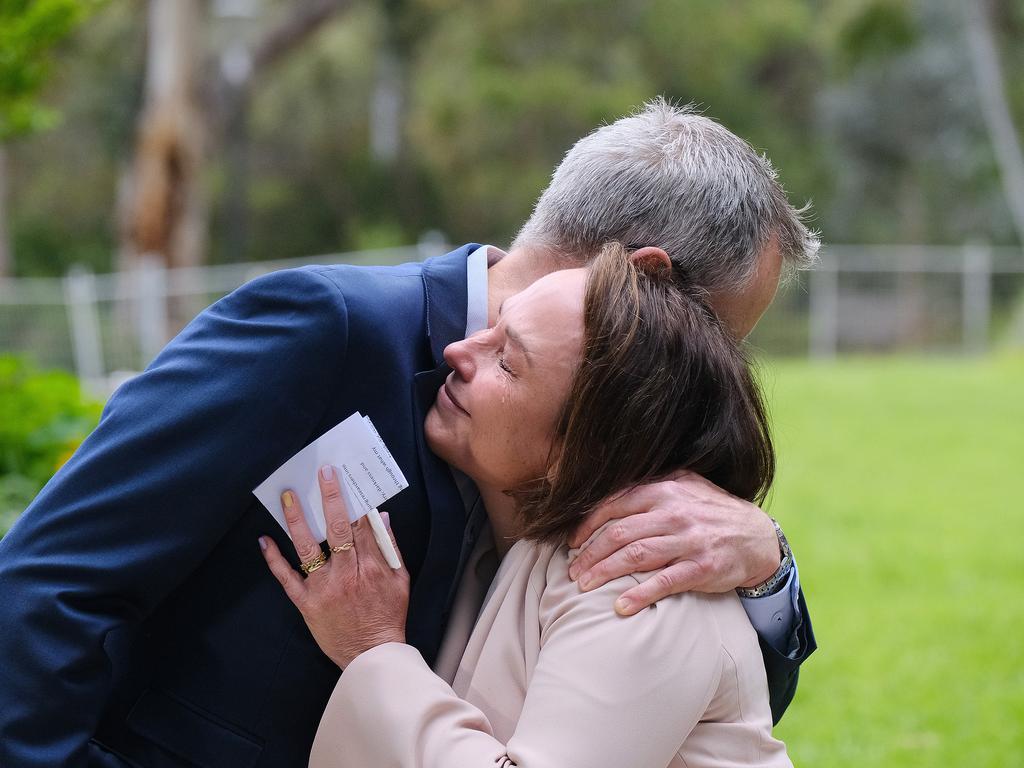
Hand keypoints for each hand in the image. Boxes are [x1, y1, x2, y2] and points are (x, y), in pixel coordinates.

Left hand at [259, 465, 409, 668]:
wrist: (371, 655)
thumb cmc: (388, 616)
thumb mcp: (400, 580)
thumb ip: (390, 547)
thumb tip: (380, 517)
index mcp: (372, 567)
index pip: (360, 525)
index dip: (354, 500)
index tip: (345, 479)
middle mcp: (347, 574)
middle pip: (337, 529)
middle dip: (331, 498)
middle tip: (323, 474)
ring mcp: (324, 588)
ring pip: (308, 548)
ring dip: (297, 520)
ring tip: (288, 497)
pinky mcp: (306, 603)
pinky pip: (287, 578)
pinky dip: (274, 559)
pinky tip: (264, 540)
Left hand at [567, 470, 778, 615]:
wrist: (757, 536)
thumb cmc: (711, 512)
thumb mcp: (685, 486)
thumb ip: (650, 487)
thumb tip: (607, 494)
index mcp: (665, 489)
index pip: (615, 504)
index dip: (588, 525)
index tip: (572, 542)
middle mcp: (674, 512)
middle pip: (619, 533)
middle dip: (590, 554)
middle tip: (573, 571)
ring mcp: (688, 540)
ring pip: (635, 556)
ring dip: (604, 573)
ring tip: (585, 586)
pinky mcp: (701, 568)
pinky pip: (663, 582)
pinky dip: (639, 596)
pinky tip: (621, 607)